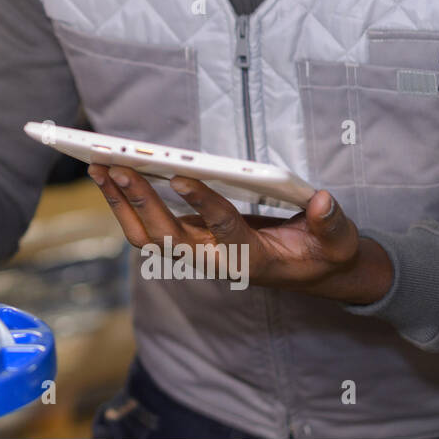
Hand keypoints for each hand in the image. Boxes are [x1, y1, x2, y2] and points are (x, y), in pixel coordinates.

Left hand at [88, 165, 393, 304]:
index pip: (223, 230)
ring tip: (99, 166)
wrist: (312, 273)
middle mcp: (217, 260)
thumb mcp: (339, 241)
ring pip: (148, 236)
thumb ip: (331, 223)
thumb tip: (322, 201)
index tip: (180, 177)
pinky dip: (125, 203)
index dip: (202, 205)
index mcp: (253, 259)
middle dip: (141, 202)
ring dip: (122, 202)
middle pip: (168, 237)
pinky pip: (147, 228)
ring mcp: (198, 252)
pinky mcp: (188, 241)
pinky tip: (109, 175)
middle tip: (117, 166)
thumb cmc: (324, 253)